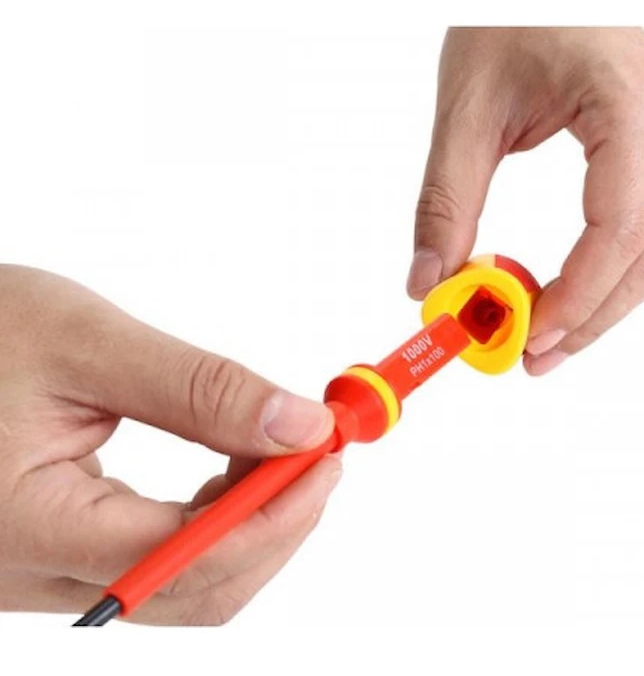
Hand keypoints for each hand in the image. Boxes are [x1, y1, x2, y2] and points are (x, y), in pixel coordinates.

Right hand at [0, 265, 339, 624]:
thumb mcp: (88, 343)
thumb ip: (198, 391)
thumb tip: (295, 425)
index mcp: (30, 528)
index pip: (184, 558)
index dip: (274, 514)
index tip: (324, 457)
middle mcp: (32, 575)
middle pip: (196, 591)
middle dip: (275, 524)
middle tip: (317, 456)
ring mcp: (46, 574)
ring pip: (184, 587)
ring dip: (249, 525)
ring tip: (280, 456)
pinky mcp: (60, 555)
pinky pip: (158, 564)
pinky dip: (213, 522)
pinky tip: (232, 471)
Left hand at [407, 27, 643, 374]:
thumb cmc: (511, 15)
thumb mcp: (465, 110)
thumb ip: (446, 200)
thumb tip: (427, 281)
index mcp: (629, 110)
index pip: (619, 231)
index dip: (577, 297)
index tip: (527, 334)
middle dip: (593, 317)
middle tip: (533, 355)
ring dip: (603, 304)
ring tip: (545, 337)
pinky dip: (607, 274)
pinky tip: (565, 293)